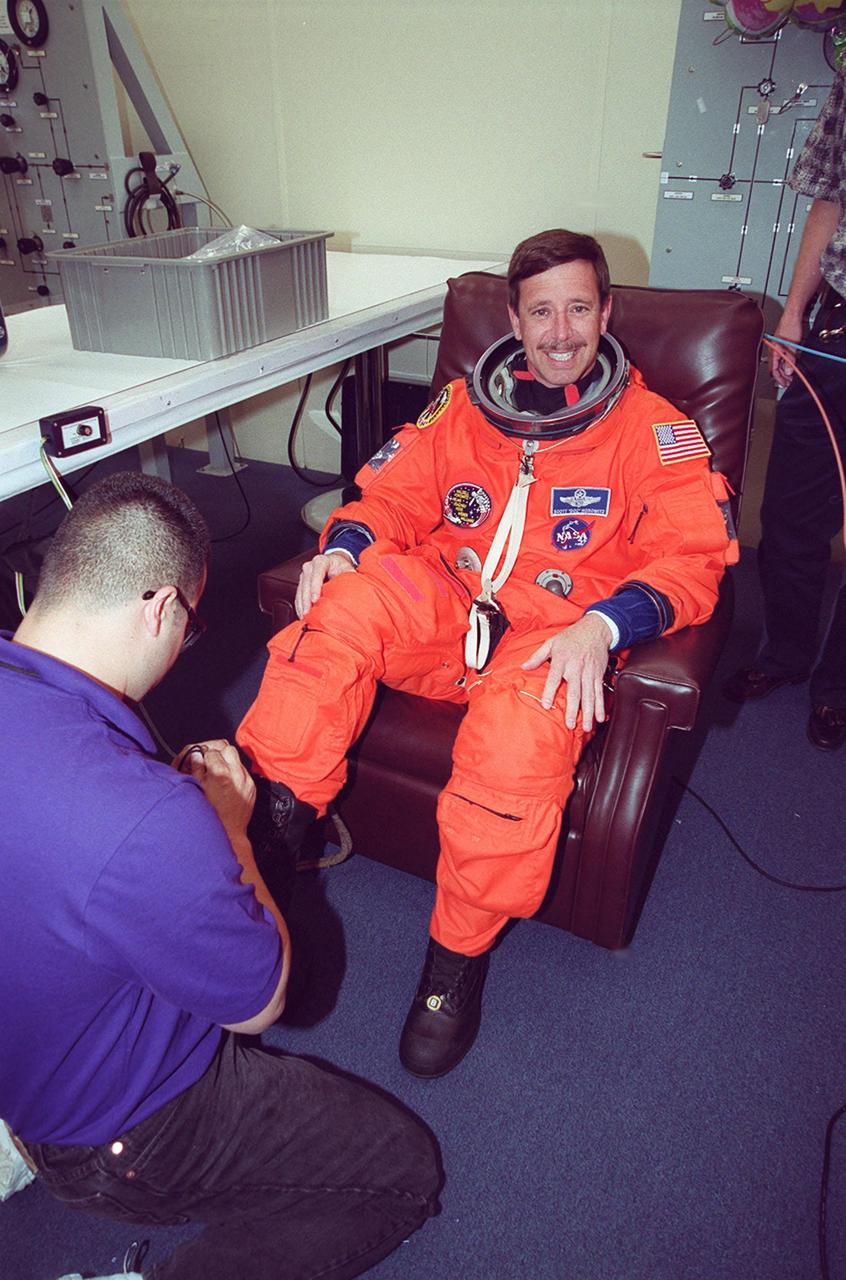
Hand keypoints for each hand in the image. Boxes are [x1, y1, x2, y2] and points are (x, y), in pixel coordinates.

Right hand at [174, 739, 255, 841]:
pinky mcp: (251, 787)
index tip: (199, 758)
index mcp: (220, 773)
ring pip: (237, 758)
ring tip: (217, 770)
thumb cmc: (211, 816)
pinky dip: (234, 771)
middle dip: (216, 751)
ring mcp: (245, 780)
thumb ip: (197, 770)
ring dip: (226, 760)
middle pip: (227, 748)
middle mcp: (235, 774)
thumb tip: (197, 756)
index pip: (211, 751)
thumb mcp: (197, 790)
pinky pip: (243, 771)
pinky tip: (226, 781)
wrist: (228, 833)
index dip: (202, 753)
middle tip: (209, 759)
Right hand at [295, 552, 354, 617]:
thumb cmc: (340, 566)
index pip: (316, 574)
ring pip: (300, 591)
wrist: (334, 562)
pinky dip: (300, 605)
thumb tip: (357, 588)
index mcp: (321, 561)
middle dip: (306, 600)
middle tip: (308, 613)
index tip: (315, 600)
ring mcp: (304, 575)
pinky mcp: (301, 583)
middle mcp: (309, 567)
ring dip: (302, 605)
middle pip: (305, 584)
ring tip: (304, 617)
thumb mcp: (347, 569)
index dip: (315, 587)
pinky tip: (302, 615)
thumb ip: (350, 577)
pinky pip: (298, 595)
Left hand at [522, 614, 611, 730]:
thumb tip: (523, 666)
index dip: (550, 692)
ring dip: (588, 712)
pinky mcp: (598, 675)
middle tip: (570, 724)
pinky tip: (600, 717)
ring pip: (589, 695)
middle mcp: (576, 668)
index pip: (554, 678)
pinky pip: (600, 693)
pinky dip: (601, 706)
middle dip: (572, 709)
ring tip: (586, 727)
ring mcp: (589, 673)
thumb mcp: (551, 642)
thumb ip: (537, 656)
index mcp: (562, 660)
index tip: (547, 705)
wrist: (595, 629)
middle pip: (574, 691)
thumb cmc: (571, 636)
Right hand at [769, 312, 802, 388]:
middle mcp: (773, 351)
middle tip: (789, 382)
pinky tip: (791, 366)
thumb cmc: (790, 326)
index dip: (779, 378)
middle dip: (782, 376)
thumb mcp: (792, 346)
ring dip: (785, 371)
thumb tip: (788, 371)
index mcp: (773, 351)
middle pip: (775, 369)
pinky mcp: (782, 346)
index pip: (774, 370)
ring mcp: (777, 348)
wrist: (793, 316)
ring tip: (791, 376)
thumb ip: (790, 360)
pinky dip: (786, 364)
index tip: (785, 383)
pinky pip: (782, 358)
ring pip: (779, 364)